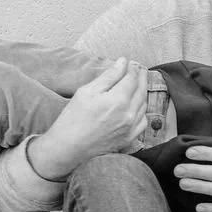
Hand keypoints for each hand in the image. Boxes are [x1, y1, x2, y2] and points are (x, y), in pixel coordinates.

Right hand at [28, 58, 147, 179]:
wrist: (68, 150)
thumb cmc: (73, 119)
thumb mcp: (87, 92)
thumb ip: (108, 76)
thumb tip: (123, 62)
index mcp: (118, 100)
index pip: (132, 78)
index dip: (133, 68)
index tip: (131, 63)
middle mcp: (129, 113)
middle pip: (142, 89)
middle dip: (142, 77)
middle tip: (140, 69)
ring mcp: (131, 127)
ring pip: (144, 104)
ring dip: (143, 92)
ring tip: (138, 84)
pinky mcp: (130, 138)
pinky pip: (143, 120)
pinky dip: (142, 110)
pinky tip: (137, 105)